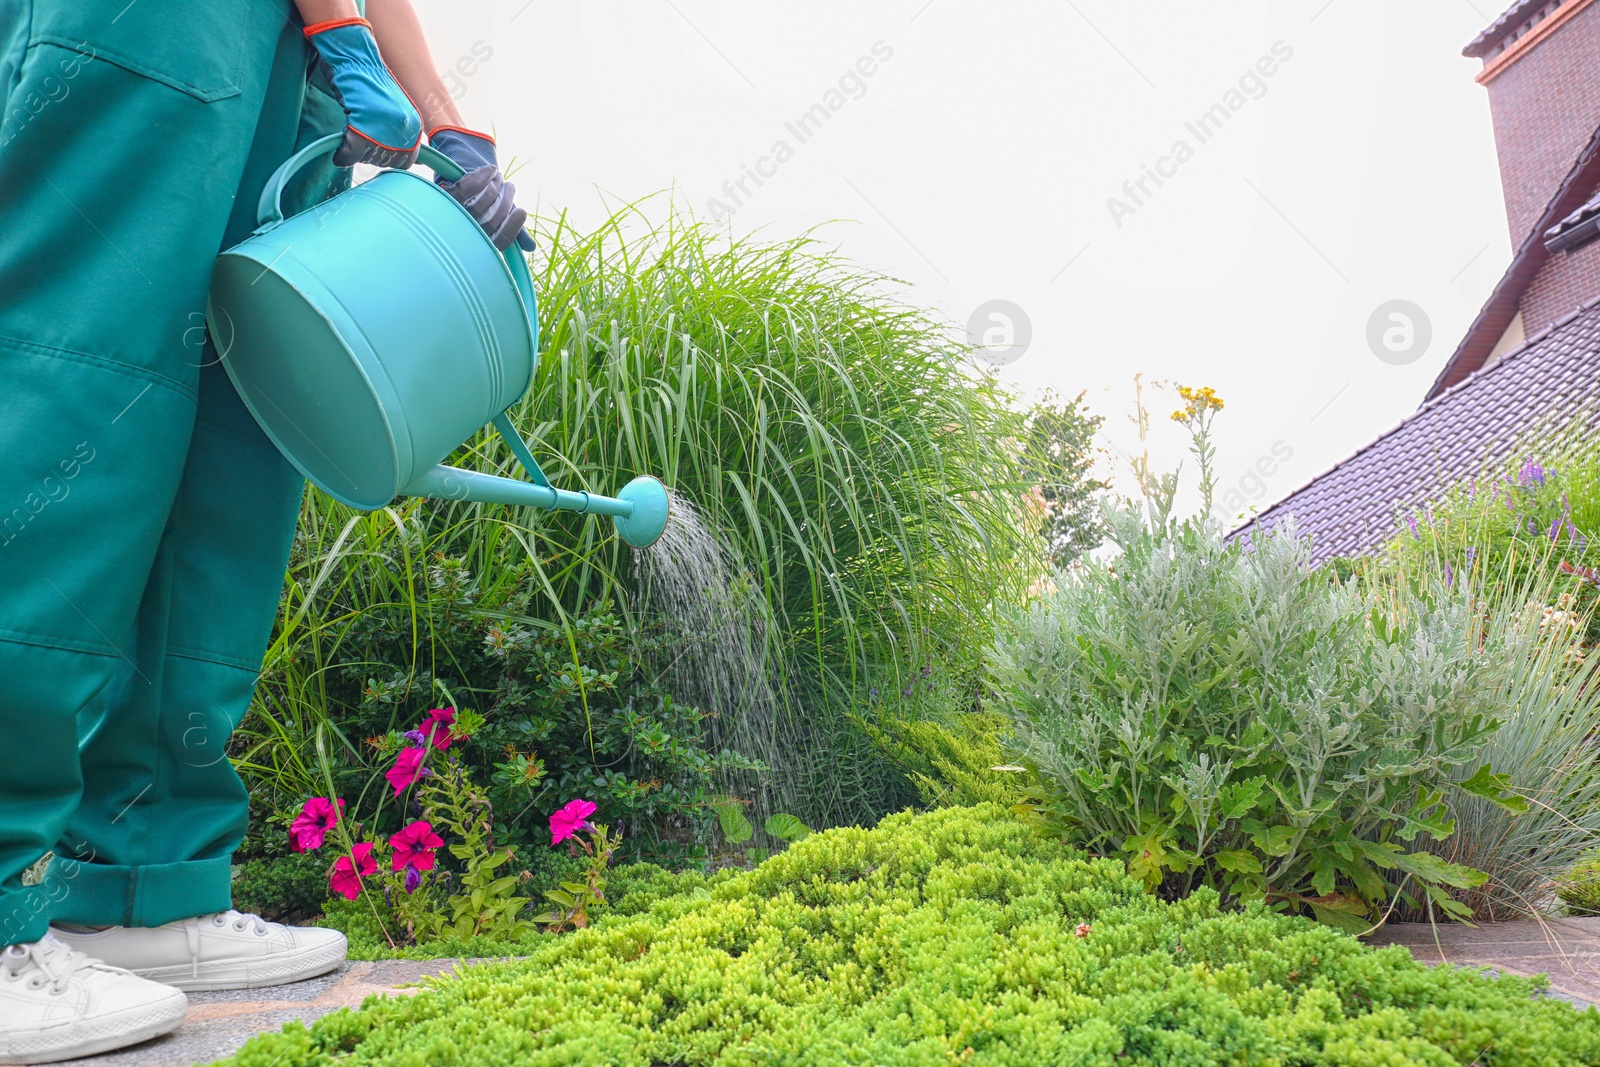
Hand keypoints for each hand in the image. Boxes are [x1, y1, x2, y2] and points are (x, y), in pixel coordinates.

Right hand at [304, 18, 422, 168]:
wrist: (354, 60)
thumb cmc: (369, 83)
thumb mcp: (395, 110)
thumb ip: (401, 134)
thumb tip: (418, 163)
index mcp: (414, 125)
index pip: (408, 160)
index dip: (389, 158)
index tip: (376, 149)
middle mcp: (403, 129)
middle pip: (386, 161)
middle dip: (371, 154)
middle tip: (359, 135)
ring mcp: (383, 130)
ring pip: (368, 159)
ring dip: (357, 151)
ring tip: (353, 128)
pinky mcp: (361, 130)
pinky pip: (351, 155)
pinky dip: (342, 155)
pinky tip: (340, 149)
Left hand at [427, 127, 534, 252]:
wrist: (468, 164)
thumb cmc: (488, 193)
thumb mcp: (503, 209)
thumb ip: (515, 228)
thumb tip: (530, 247)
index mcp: (480, 238)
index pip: (499, 241)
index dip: (512, 228)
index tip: (522, 211)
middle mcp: (465, 229)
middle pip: (492, 220)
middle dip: (505, 199)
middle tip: (508, 185)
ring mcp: (455, 211)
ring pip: (482, 202)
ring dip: (495, 184)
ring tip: (497, 176)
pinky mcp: (447, 193)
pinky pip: (470, 188)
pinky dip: (484, 176)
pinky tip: (491, 170)